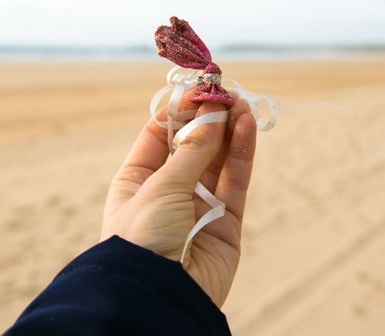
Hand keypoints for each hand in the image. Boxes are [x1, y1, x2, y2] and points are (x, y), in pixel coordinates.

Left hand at [100, 97, 256, 306]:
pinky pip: (235, 181)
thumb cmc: (142, 239)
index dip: (180, 109)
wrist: (158, 298)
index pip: (160, 133)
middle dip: (209, 116)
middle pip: (193, 144)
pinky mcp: (227, 223)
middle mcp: (169, 191)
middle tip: (226, 90)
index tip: (200, 86)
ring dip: (229, 129)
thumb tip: (211, 112)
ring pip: (218, 159)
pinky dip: (243, 153)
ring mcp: (199, 206)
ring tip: (241, 103)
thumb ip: (193, 149)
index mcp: (138, 180)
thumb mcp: (161, 186)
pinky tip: (247, 126)